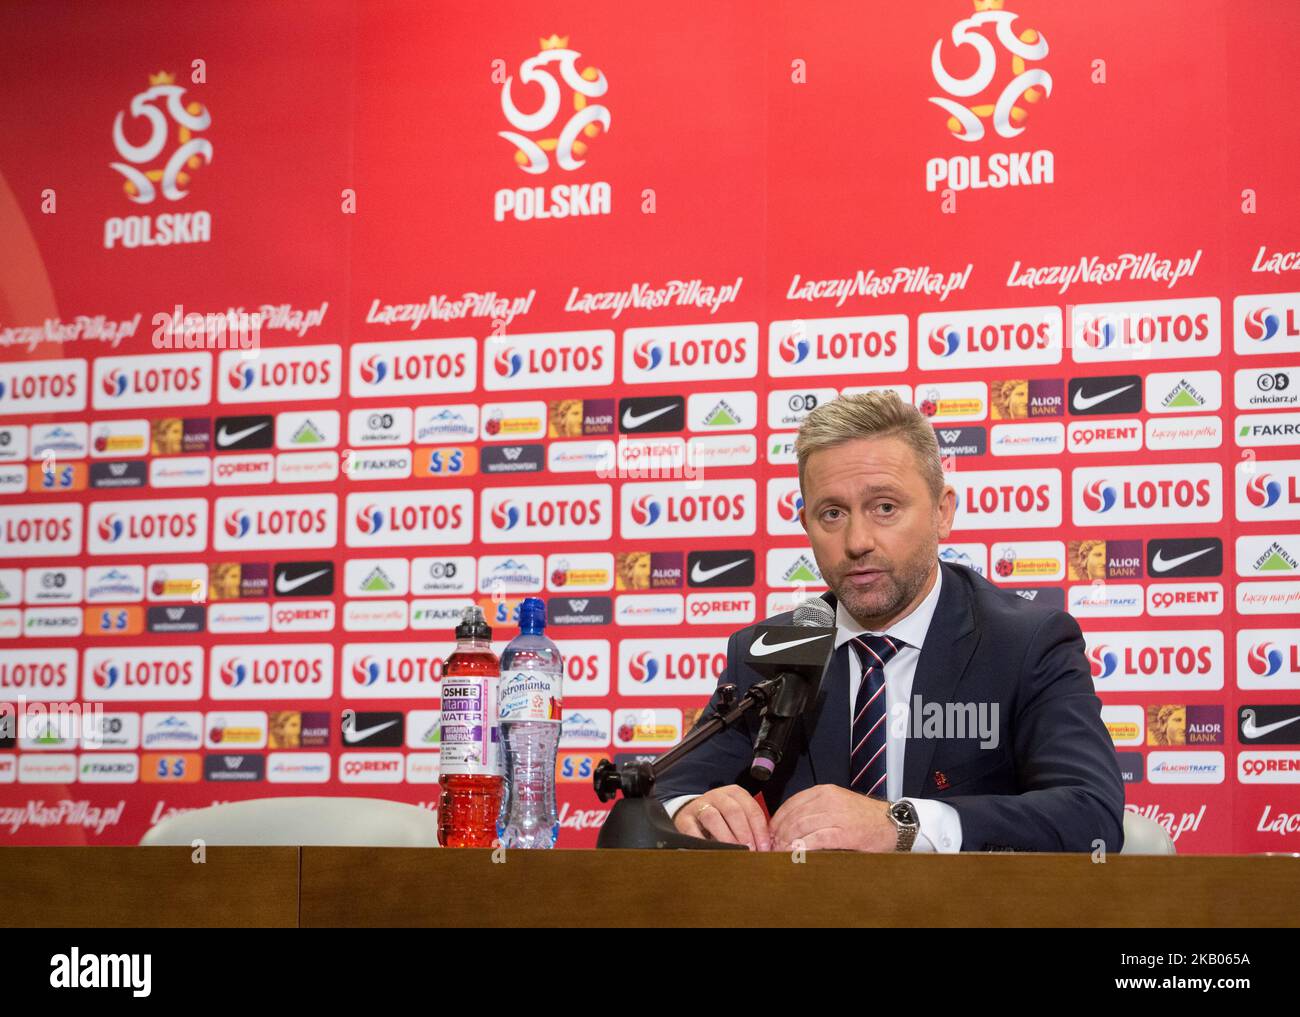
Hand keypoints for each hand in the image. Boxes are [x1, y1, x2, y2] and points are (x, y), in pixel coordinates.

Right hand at [673, 785, 770, 850]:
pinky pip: (692, 829)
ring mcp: (699, 806)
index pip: (751, 809)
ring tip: (733, 852)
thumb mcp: (738, 818)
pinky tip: (712, 852)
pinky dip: (702, 842)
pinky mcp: (684, 819)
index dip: (760, 830)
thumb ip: (751, 828)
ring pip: (712, 817)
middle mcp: (717, 796)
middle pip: (733, 811)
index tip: (764, 848)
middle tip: (750, 851)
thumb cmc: (723, 820)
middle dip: (744, 833)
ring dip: (725, 837)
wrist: (694, 816)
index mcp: (735, 793)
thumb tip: (766, 848)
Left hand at [769, 786, 895, 851]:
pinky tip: (797, 854)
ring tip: (781, 853)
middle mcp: (829, 800)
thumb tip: (789, 827)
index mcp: (824, 792)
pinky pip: (818, 839)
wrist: (893, 823)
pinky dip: (804, 847)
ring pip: (802, 827)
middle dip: (779, 834)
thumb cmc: (863, 817)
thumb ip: (816, 811)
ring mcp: (837, 816)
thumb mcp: (837, 805)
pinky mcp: (845, 833)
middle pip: (794, 817)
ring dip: (788, 842)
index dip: (777, 820)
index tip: (770, 833)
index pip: (791, 804)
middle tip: (772, 847)